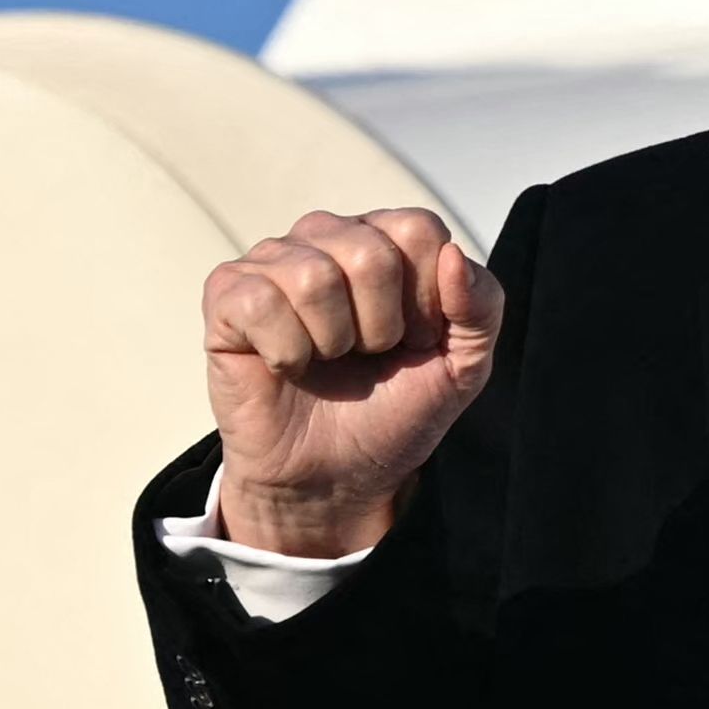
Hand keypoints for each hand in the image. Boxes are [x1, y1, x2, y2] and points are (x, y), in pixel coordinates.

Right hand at [202, 208, 504, 556]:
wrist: (334, 478)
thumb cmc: (391, 413)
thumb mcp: (461, 368)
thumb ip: (482, 308)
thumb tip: (453, 255)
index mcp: (385, 239)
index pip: (419, 230)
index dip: (425, 302)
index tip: (412, 342)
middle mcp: (326, 236)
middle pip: (371, 254)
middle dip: (380, 328)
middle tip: (365, 356)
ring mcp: (271, 261)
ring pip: (313, 277)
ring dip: (331, 342)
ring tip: (326, 361)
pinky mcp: (226, 295)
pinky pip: (260, 302)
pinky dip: (285, 352)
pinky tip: (287, 365)